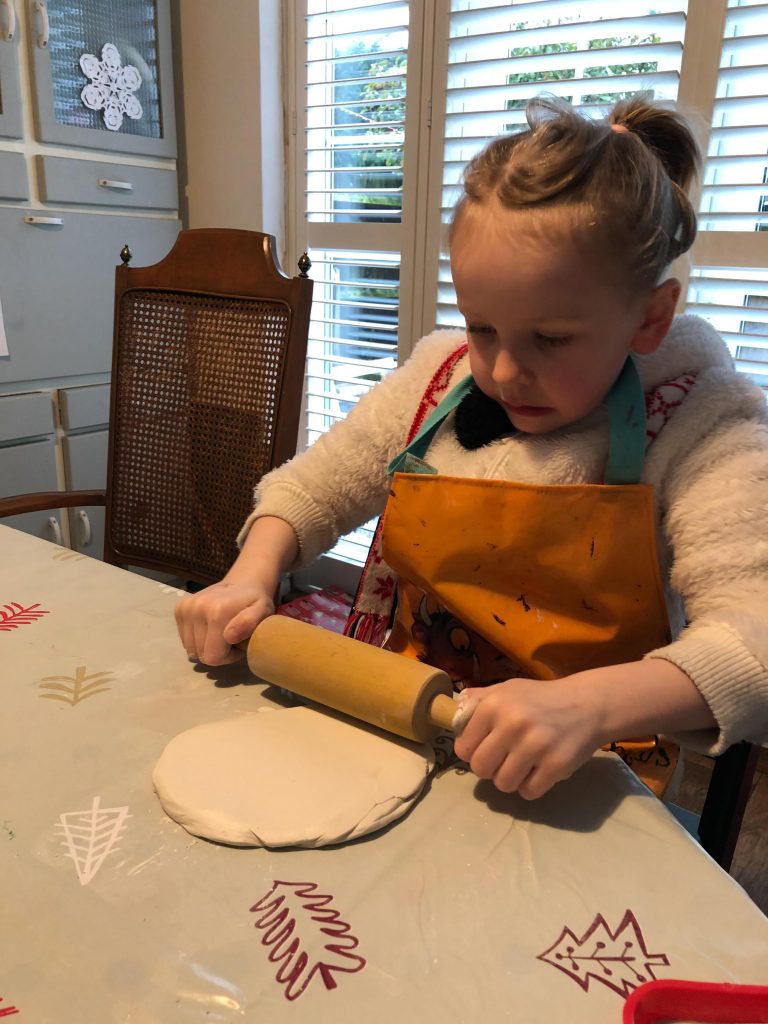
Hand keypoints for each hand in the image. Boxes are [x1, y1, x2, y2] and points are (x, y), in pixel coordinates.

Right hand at [175, 515, 299, 666]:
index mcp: (217, 612)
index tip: (237, 644)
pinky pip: (185, 640)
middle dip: (218, 651)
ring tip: (221, 633)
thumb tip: (230, 635)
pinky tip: (210, 628)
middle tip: (230, 638)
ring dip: (207, 646)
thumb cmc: (256, 602)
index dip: (227, 656)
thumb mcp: (263, 611)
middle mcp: (196, 608)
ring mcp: (185, 608)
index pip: (213, 657)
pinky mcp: (179, 609)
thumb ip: (251, 623)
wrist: (242, 583)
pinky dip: (197, 639)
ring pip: (191, 649)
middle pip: (201, 654)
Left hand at [453, 677, 605, 799]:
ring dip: (510, 779)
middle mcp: (512, 724)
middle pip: (480, 769)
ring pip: (503, 784)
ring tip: (522, 764)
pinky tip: (539, 770)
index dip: (472, 751)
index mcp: (494, 705)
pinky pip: (529, 792)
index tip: (486, 747)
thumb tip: (451, 718)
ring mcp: (536, 746)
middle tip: (504, 759)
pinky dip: (532, 786)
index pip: (463, 748)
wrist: (588, 704)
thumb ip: (477, 701)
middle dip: (490, 768)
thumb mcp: (507, 689)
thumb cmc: (540, 699)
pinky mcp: (556, 765)